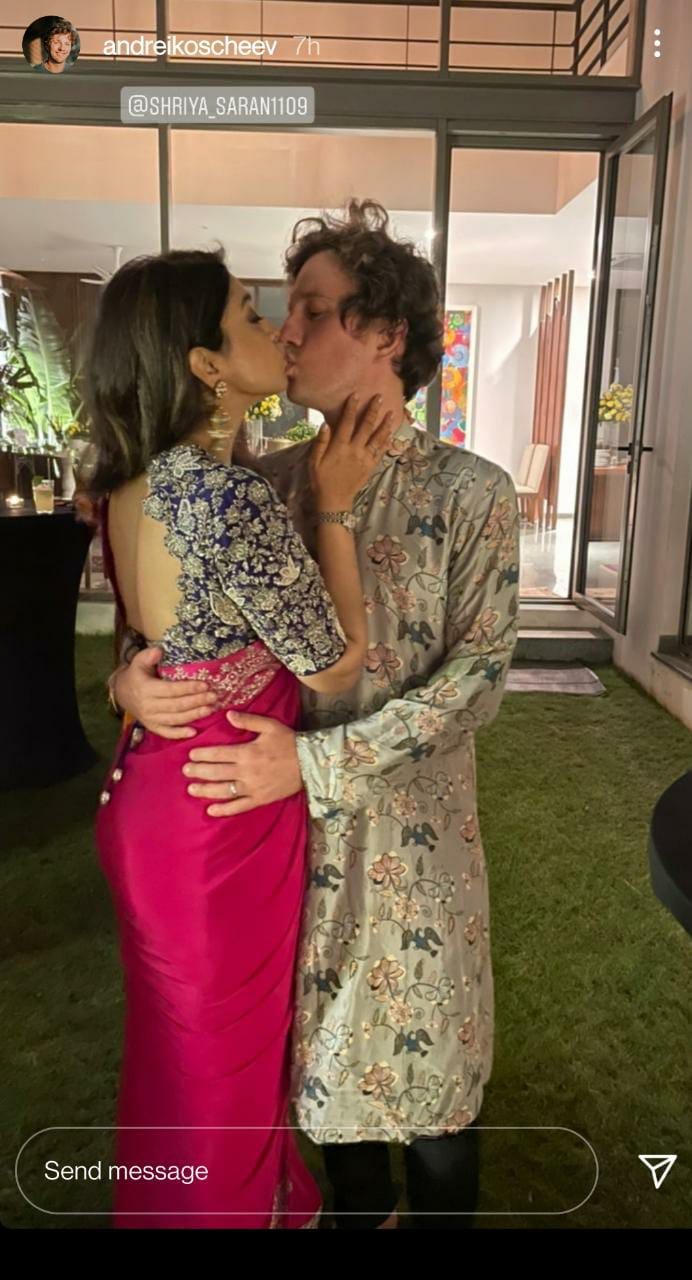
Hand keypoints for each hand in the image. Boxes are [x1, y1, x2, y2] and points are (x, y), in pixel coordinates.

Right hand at [113, 646, 216, 737]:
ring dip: (193, 715)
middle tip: (213, 697)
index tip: (205, 685)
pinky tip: (194, 732)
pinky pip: (166, 733)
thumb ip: (148, 655)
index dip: (188, 688)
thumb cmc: (136, 675)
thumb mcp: (138, 662)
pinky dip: (179, 734)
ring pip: (175, 719)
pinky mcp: (152, 727)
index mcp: (146, 689)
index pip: (171, 690)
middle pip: (176, 705)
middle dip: (197, 701)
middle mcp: (148, 706)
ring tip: (210, 709)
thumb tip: (159, 651)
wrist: (122, 693)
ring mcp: (150, 719)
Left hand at [183, 711, 302, 815]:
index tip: (191, 755)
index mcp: (247, 752)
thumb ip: (248, 720)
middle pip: (217, 772)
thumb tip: (228, 715)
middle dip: (199, 771)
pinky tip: (211, 811)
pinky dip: (224, 810)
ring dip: (206, 790)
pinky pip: (239, 807)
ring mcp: (253, 788)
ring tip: (191, 789)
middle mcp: (247, 771)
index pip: (219, 754)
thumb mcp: (270, 726)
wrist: (310, 763)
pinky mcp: (260, 799)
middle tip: (185, 771)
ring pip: (224, 790)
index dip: (203, 755)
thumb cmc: (289, 742)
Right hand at [309, 393, 394, 510]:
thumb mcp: (314, 462)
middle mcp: (355, 450)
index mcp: (340, 447)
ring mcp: (365, 458)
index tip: (356, 395)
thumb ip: (320, 442)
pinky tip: (390, 433)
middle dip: (373, 410)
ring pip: (378, 437)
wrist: (334, 501)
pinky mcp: (371, 466)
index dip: (352, 408)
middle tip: (379, 397)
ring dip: (385, 424)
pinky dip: (386, 441)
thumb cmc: (321, 480)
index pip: (347, 423)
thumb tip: (326, 424)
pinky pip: (381, 451)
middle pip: (366, 426)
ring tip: (392, 412)